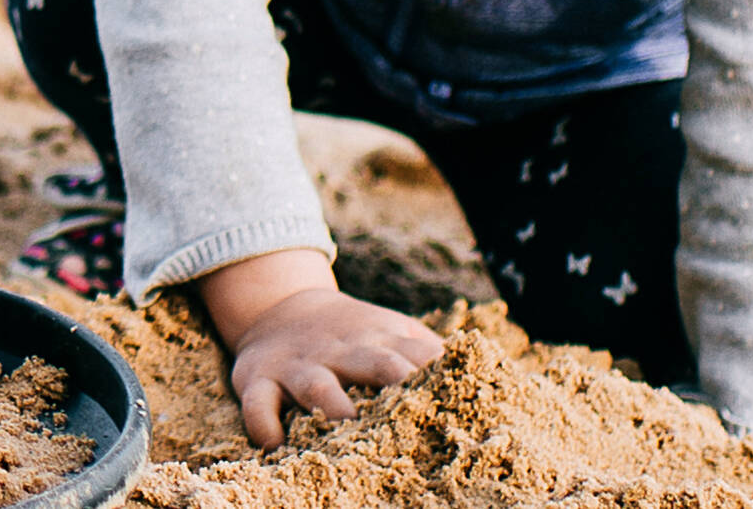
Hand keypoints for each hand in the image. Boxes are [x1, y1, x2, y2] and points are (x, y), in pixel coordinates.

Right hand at [196, 250, 441, 446]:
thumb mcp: (393, 333)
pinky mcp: (259, 379)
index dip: (441, 379)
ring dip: (333, 409)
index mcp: (382, 341)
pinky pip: (258, 403)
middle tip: (416, 420)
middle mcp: (343, 351)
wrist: (279, 305)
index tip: (464, 408)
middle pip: (376, 364)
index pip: (420, 357)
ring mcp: (300, 366)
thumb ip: (432, 356)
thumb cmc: (354, 335)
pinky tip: (276, 447)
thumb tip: (494, 385)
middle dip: (396, 385)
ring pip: (317, 387)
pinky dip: (264, 425)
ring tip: (347, 436)